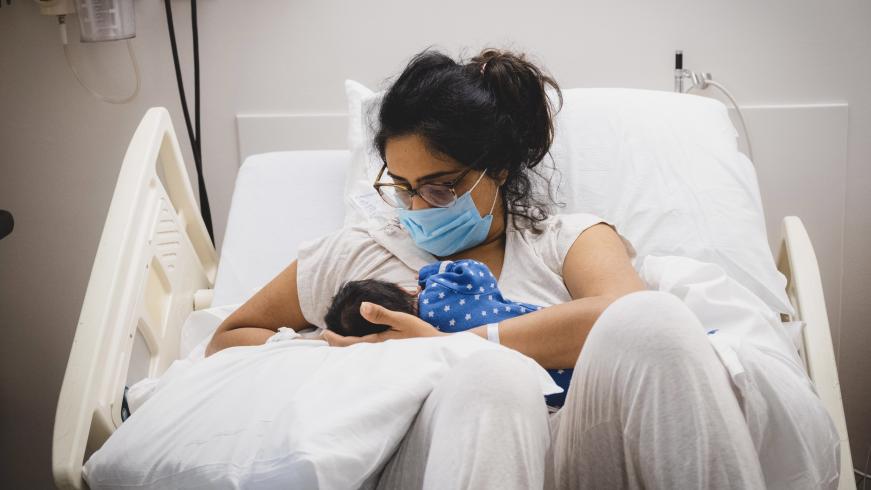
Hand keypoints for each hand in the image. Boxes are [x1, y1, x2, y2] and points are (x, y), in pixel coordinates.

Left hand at [322, 301, 446, 346]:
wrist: (441, 351)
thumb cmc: (423, 335)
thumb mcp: (403, 320)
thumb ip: (382, 314)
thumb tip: (362, 307)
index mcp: (378, 343)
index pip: (350, 344)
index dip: (335, 339)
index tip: (323, 333)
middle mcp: (379, 352)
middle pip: (352, 351)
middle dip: (338, 345)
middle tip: (325, 337)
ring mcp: (385, 356)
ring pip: (360, 353)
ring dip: (348, 347)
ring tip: (338, 341)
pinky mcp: (392, 356)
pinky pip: (370, 354)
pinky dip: (360, 349)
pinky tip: (361, 346)